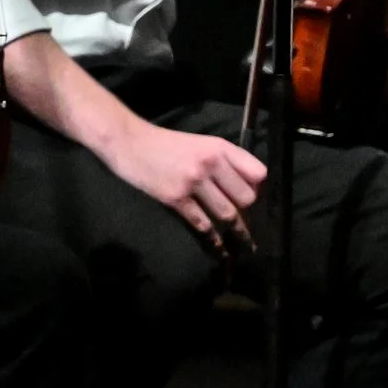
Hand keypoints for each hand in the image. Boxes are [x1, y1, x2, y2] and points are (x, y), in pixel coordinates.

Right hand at [102, 121, 266, 254]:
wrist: (130, 142)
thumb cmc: (166, 143)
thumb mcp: (200, 142)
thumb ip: (223, 159)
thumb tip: (247, 185)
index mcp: (219, 147)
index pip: (257, 173)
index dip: (257, 187)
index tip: (250, 196)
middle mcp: (209, 163)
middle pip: (245, 198)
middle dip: (246, 210)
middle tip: (241, 217)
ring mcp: (192, 182)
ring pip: (227, 213)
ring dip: (234, 229)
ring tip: (241, 241)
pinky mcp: (175, 198)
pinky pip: (202, 223)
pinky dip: (212, 237)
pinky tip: (217, 245)